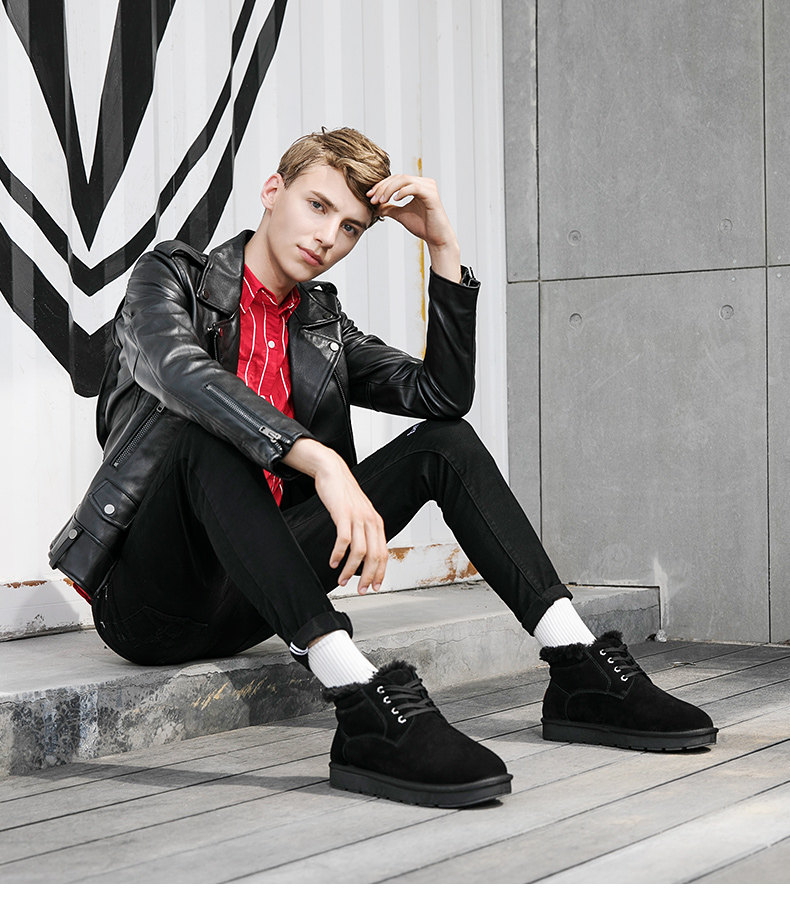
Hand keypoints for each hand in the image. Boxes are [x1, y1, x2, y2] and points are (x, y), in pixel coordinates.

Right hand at [282, 439, 387, 593]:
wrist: (333, 471)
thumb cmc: (344, 495)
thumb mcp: (360, 514)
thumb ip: (364, 531)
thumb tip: (363, 554)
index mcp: (377, 523)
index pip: (383, 553)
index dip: (380, 573)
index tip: (373, 587)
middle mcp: (370, 521)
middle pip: (375, 556)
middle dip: (368, 577)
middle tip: (360, 590)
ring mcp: (358, 517)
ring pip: (359, 551)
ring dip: (351, 570)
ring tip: (342, 579)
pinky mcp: (343, 513)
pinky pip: (343, 540)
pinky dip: (339, 554)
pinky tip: (333, 562)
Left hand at [368, 175, 461, 281]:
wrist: (436, 239)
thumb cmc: (422, 226)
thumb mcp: (400, 215)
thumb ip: (388, 208)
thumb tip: (374, 206)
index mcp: (417, 185)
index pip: (395, 179)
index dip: (381, 186)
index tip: (369, 196)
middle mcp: (424, 183)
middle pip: (398, 177)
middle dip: (383, 187)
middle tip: (372, 199)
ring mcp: (429, 187)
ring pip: (405, 180)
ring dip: (390, 189)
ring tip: (381, 201)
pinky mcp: (432, 195)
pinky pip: (414, 188)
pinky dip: (403, 192)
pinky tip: (394, 200)